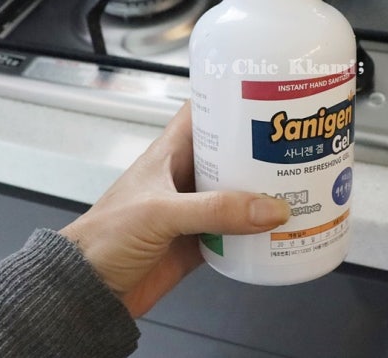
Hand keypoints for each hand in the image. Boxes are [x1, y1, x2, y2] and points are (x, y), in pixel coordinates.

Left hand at [60, 100, 289, 316]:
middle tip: (295, 146)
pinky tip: (280, 229)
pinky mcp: (201, 242)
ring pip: (239, 192)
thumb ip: (215, 210)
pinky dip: (258, 230)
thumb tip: (270, 208)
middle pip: (231, 153)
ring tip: (299, 185)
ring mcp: (195, 210)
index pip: (203, 113)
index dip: (231, 100)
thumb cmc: (104, 238)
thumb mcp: (160, 213)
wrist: (88, 291)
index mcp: (170, 154)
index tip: (265, 95)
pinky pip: (238, 231)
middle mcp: (185, 177)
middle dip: (262, 149)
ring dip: (264, 192)